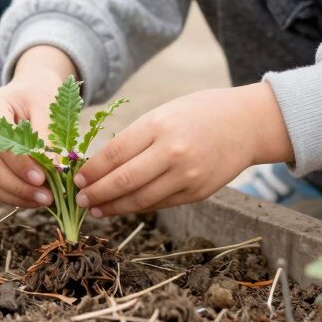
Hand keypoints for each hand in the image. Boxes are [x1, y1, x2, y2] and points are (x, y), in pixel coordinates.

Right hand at [0, 45, 78, 208]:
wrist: (31, 88)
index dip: (21, 165)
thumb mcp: (48, 106)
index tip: (43, 179)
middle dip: (19, 187)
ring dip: (17, 196)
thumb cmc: (40, 94)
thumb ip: (47, 136)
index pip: (0, 143)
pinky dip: (14, 195)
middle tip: (47, 198)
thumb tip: (55, 169)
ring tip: (44, 201)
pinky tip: (35, 199)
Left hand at [74, 83, 292, 216]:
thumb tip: (100, 164)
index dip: (92, 170)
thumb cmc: (198, 112)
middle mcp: (172, 151)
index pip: (115, 153)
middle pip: (124, 180)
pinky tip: (122, 207)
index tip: (76, 178)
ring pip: (140, 199)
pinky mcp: (197, 192)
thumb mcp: (164, 113)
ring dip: (113, 206)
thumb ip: (136, 137)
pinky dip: (137, 207)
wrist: (246, 123)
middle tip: (78, 200)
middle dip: (96, 193)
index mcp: (159, 125)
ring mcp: (186, 175)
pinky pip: (160, 204)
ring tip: (95, 209)